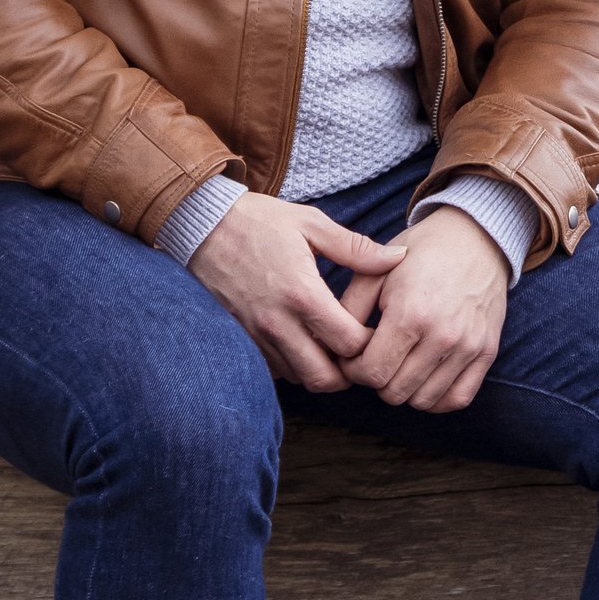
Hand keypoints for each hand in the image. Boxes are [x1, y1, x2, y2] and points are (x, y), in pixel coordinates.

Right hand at [185, 192, 401, 391]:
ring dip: (321, 369)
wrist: (200, 224)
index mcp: (302, 294)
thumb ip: (356, 248)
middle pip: (325, 378)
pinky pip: (274, 370)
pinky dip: (293, 365)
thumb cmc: (259, 221)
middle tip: (357, 351)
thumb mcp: (311, 224)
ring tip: (331, 346)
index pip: (349, 344)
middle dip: (348, 372)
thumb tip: (397, 258)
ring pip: (299, 379)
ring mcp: (255, 336)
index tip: (374, 330)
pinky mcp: (240, 340)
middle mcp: (278, 323)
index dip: (369, 343)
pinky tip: (303, 342)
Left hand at [341, 203, 510, 411]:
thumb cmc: (420, 253)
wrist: (474, 237)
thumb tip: (333, 346)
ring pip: (423, 401)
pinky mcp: (487, 352)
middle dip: (376, 379)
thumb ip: (349, 309)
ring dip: (404, 388)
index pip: (371, 373)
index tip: (353, 354)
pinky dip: (437, 398)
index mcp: (410, 313)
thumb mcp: (376, 271)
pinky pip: (457, 398)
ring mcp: (468, 346)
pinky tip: (423, 378)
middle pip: (394, 392)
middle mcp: (443, 335)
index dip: (353, 369)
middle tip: (375, 357)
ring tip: (399, 363)